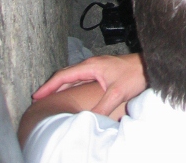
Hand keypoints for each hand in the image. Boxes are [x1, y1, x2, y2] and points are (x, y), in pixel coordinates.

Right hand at [32, 54, 146, 115]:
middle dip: (51, 86)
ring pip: (73, 76)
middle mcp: (92, 64)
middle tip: (38, 98)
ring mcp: (97, 67)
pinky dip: (71, 85)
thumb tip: (86, 120)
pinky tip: (69, 93)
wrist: (148, 65)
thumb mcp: (117, 93)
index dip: (49, 86)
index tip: (37, 95)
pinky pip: (81, 77)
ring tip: (49, 97)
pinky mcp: (102, 71)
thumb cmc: (134, 74)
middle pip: (66, 74)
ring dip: (60, 85)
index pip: (64, 75)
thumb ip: (101, 107)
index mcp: (91, 66)